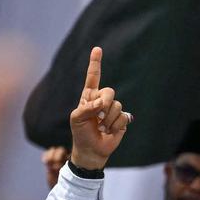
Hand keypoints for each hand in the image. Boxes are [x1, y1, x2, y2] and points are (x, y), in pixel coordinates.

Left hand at [68, 47, 130, 170]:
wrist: (91, 150)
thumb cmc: (81, 133)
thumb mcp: (76, 119)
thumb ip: (87, 108)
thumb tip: (102, 103)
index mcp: (89, 97)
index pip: (93, 77)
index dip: (95, 63)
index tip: (97, 49)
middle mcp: (102, 100)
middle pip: (109, 91)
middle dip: (104, 103)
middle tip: (98, 116)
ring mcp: (112, 110)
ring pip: (116, 105)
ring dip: (108, 119)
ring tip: (101, 128)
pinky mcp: (122, 119)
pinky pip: (123, 116)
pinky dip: (115, 126)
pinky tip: (109, 131)